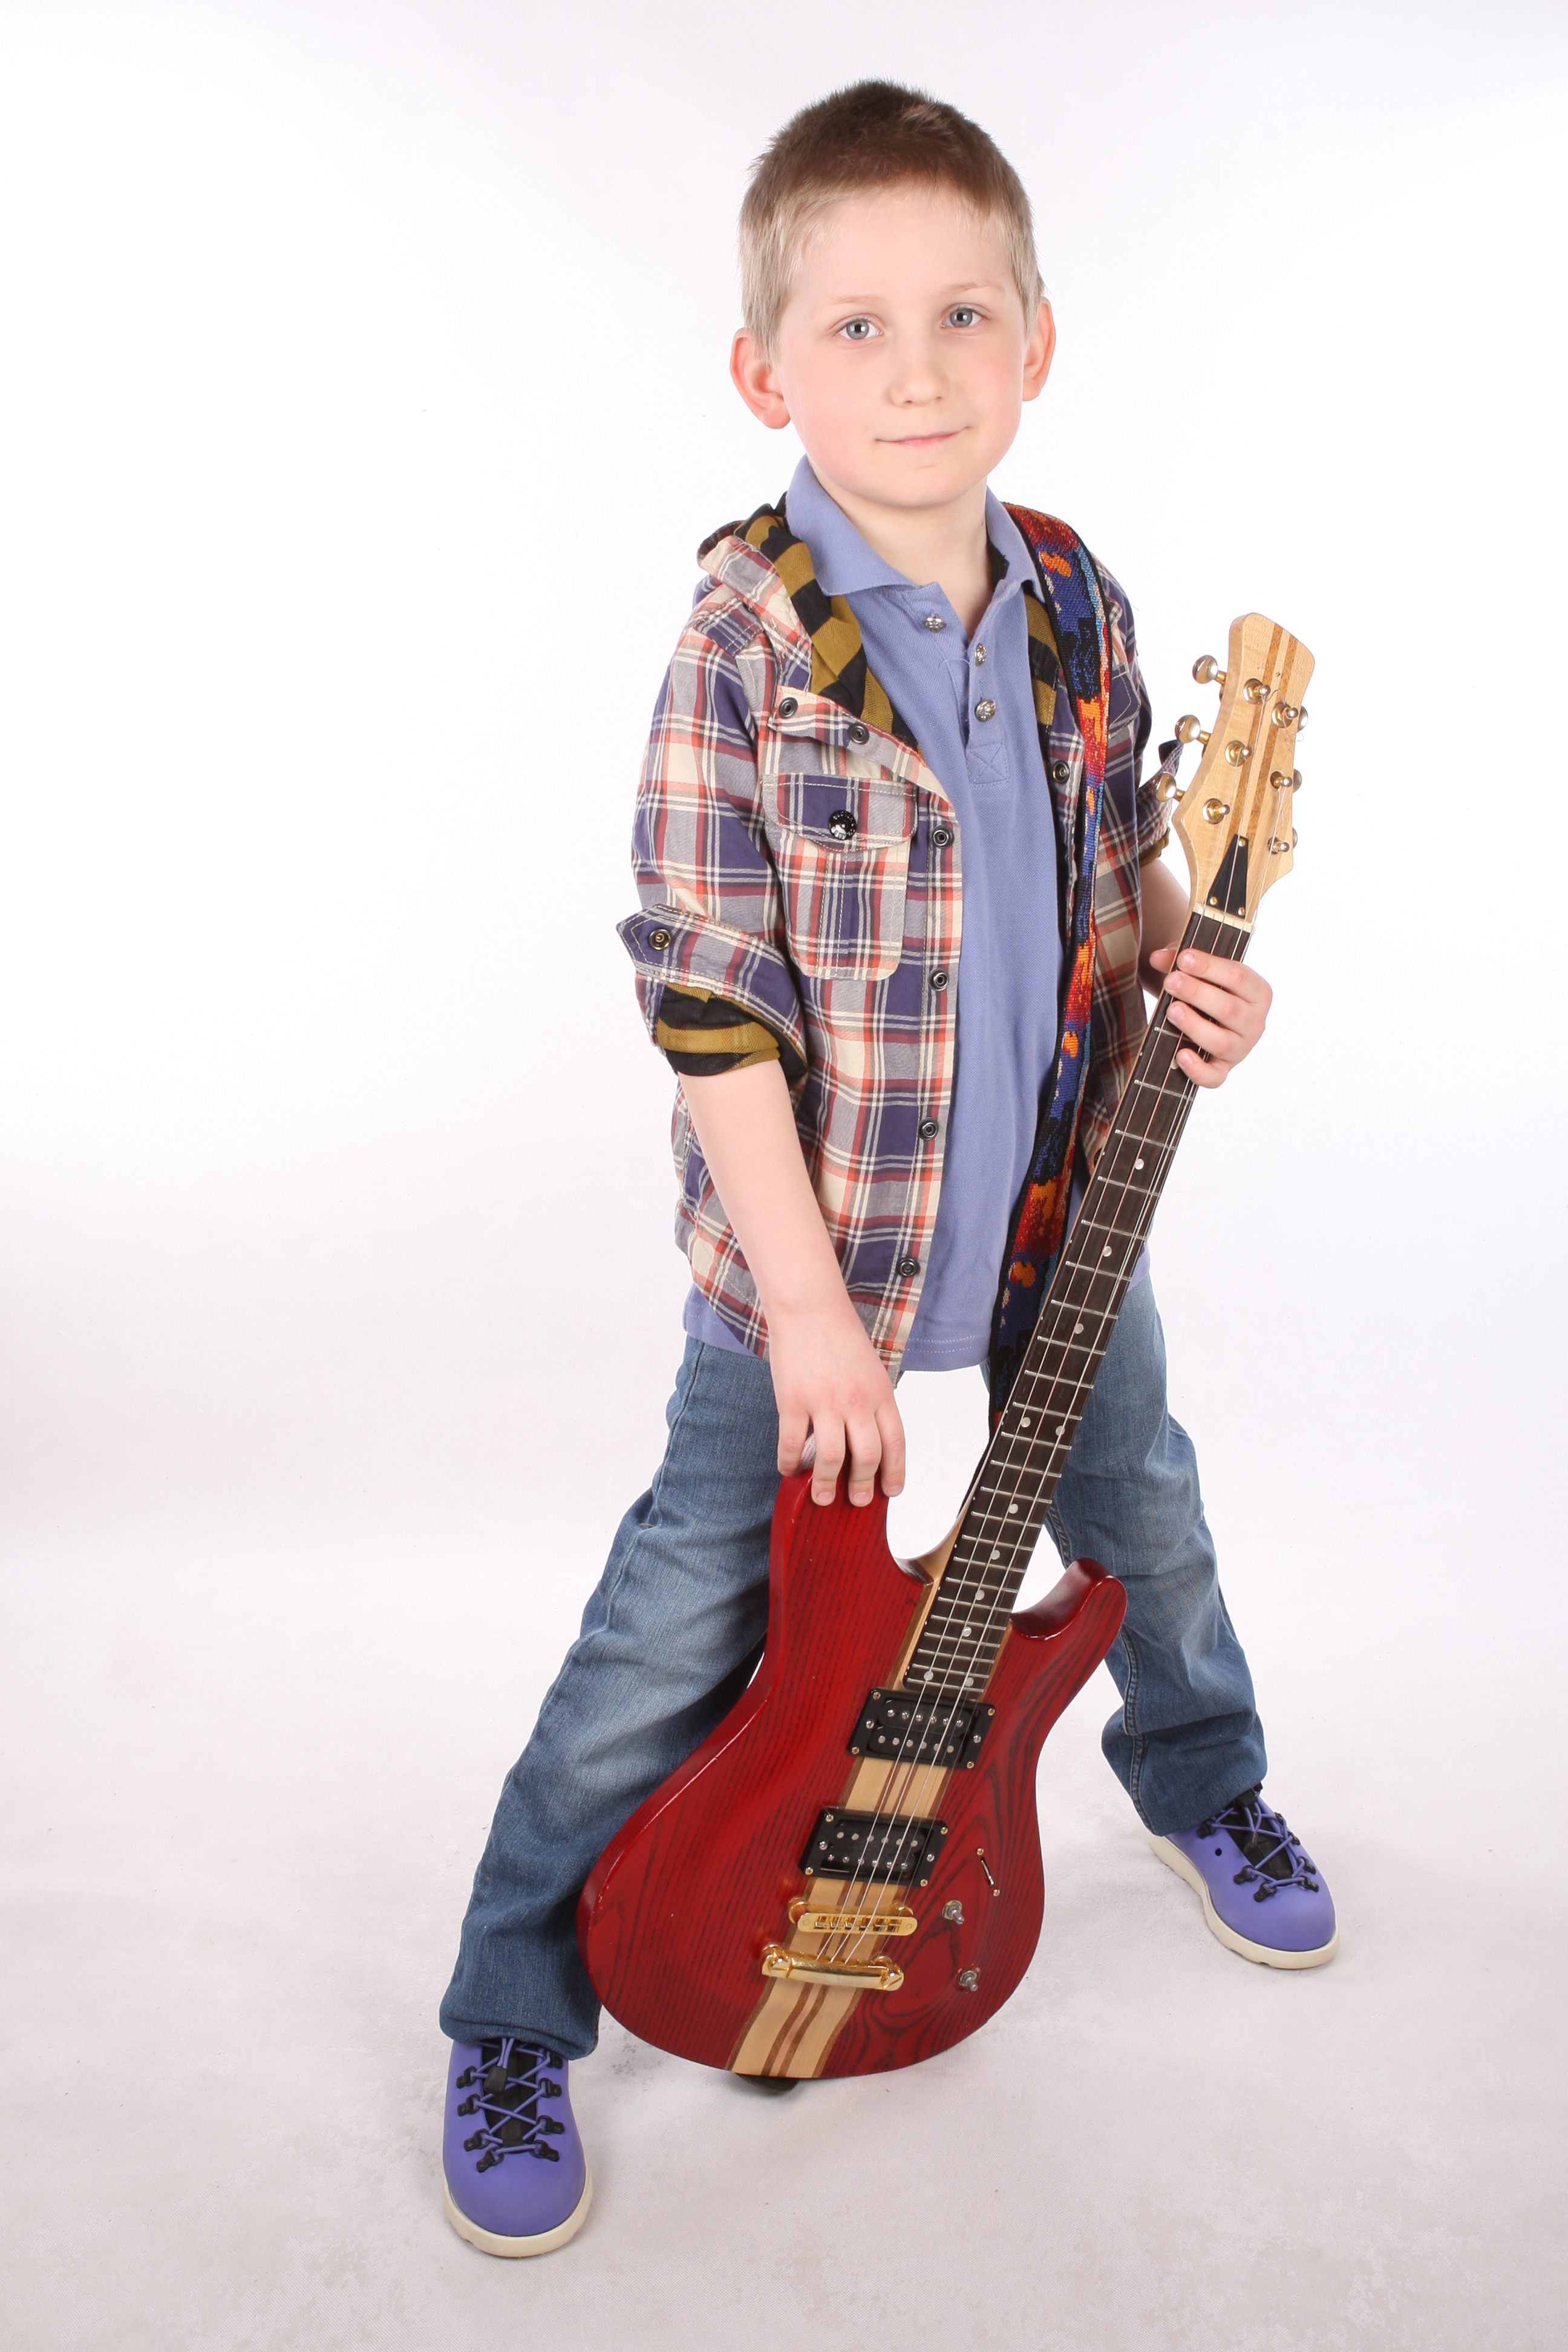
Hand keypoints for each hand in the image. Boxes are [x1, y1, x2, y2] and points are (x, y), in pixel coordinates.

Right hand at [769, 1298, 905, 1508]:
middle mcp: (857, 1401)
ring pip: (832, 1458)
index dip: (895, 1472)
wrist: (809, 1306)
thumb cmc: (839, 1334)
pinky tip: (788, 1471)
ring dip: (827, 1484)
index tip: (891, 1491)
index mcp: (881, 1393)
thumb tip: (867, 1439)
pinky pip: (793, 1443)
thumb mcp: (870, 1368)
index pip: (896, 1443)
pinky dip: (790, 1463)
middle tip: (857, 1501)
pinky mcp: (793, 1401)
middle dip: (863, 1486)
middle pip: (867, 1457)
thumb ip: (872, 1402)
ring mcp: (824, 1402)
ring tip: (822, 1497)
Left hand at [1146, 945, 1271, 1088]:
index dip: (1210, 967)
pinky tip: (1181, 1054)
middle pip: (1229, 1009)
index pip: (1238, 976)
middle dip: (1197, 993)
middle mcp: (1254, 1022)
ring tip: (1172, 1010)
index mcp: (1257, 992)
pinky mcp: (1223, 1069)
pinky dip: (1197, 1069)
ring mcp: (1241, 1048)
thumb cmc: (1205, 987)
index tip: (1183, 958)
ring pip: (1221, 1042)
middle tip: (1171, 981)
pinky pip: (1214, 1077)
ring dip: (1195, 1026)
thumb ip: (1178, 958)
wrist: (1204, 1014)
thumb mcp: (1196, 969)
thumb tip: (1158, 958)